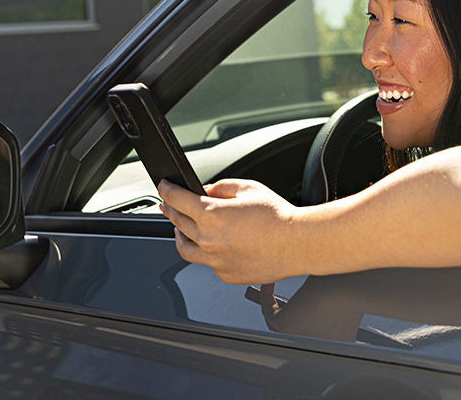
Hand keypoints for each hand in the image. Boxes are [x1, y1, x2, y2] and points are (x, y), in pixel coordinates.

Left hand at [157, 178, 301, 283]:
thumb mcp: (248, 188)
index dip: (167, 190)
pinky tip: (212, 245)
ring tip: (181, 229)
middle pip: (178, 222)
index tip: (164, 186)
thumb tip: (207, 192)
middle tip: (169, 204)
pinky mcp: (225, 274)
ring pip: (185, 248)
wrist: (296, 244)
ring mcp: (214, 261)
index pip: (177, 200)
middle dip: (171, 210)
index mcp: (211, 215)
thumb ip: (222, 187)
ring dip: (179, 235)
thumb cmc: (277, 217)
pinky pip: (206, 263)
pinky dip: (204, 252)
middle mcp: (207, 240)